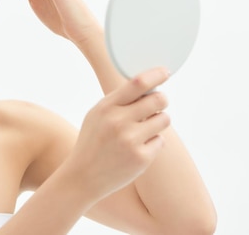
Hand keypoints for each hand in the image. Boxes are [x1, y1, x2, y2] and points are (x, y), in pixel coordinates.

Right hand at [69, 67, 170, 200]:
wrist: (83, 176)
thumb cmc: (92, 141)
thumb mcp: (96, 115)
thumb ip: (118, 100)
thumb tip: (148, 85)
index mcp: (106, 107)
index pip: (138, 83)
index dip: (156, 74)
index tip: (165, 71)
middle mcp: (119, 122)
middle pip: (159, 99)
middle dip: (162, 99)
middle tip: (159, 103)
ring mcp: (131, 141)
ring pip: (164, 119)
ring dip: (159, 121)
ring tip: (145, 129)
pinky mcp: (141, 158)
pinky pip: (161, 140)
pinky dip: (153, 142)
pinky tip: (138, 148)